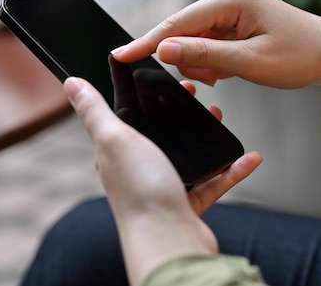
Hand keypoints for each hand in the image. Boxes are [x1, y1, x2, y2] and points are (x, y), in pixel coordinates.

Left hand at [64, 77, 261, 284]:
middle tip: (197, 96)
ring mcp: (165, 187)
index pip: (129, 117)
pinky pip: (214, 182)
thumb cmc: (140, 193)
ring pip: (189, 155)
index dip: (145, 97)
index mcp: (118, 152)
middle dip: (180, 114)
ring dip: (207, 137)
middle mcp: (139, 170)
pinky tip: (248, 157)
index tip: (166, 79)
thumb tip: (72, 84)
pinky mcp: (189, 204)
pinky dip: (232, 169)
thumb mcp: (114, 139)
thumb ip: (95, 111)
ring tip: (220, 118)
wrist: (169, 241)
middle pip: (162, 134)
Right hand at [112, 0, 320, 89]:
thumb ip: (204, 56)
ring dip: (202, 62)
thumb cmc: (300, 55)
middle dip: (187, 58)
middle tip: (211, 79)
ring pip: (194, 39)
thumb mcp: (249, 62)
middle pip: (183, 30)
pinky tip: (228, 69)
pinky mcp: (235, 19)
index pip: (177, 22)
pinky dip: (212, 59)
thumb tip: (163, 50)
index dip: (147, 42)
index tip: (120, 56)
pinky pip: (209, 41)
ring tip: (226, 74)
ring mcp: (231, 7)